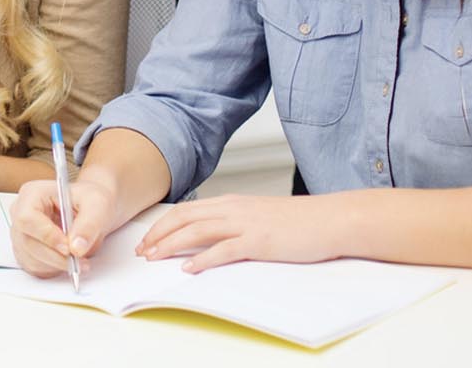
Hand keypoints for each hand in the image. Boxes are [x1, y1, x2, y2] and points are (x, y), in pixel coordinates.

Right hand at [8, 173, 117, 277]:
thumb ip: (88, 225)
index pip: (27, 218)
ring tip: (79, 260)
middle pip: (27, 242)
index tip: (68, 247)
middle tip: (79, 260)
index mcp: (32, 193)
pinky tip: (68, 260)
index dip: (46, 235)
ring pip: (31, 258)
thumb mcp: (97, 205)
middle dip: (55, 256)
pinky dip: (53, 269)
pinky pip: (34, 267)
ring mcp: (21, 233)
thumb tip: (77, 247)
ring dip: (56, 265)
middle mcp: (20, 212)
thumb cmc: (89, 201)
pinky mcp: (26, 251)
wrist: (91, 210)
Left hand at [137, 193, 340, 272]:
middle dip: (158, 234)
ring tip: (154, 258)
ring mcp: (246, 224)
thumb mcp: (258, 216)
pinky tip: (189, 268)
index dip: (163, 224)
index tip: (147, 239)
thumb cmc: (297, 221)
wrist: (329, 219)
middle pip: (184, 217)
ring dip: (171, 244)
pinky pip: (224, 249)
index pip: (187, 210)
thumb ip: (235, 222)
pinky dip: (203, 259)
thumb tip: (213, 236)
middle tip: (142, 250)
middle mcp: (234, 209)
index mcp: (232, 202)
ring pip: (197, 230)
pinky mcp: (259, 241)